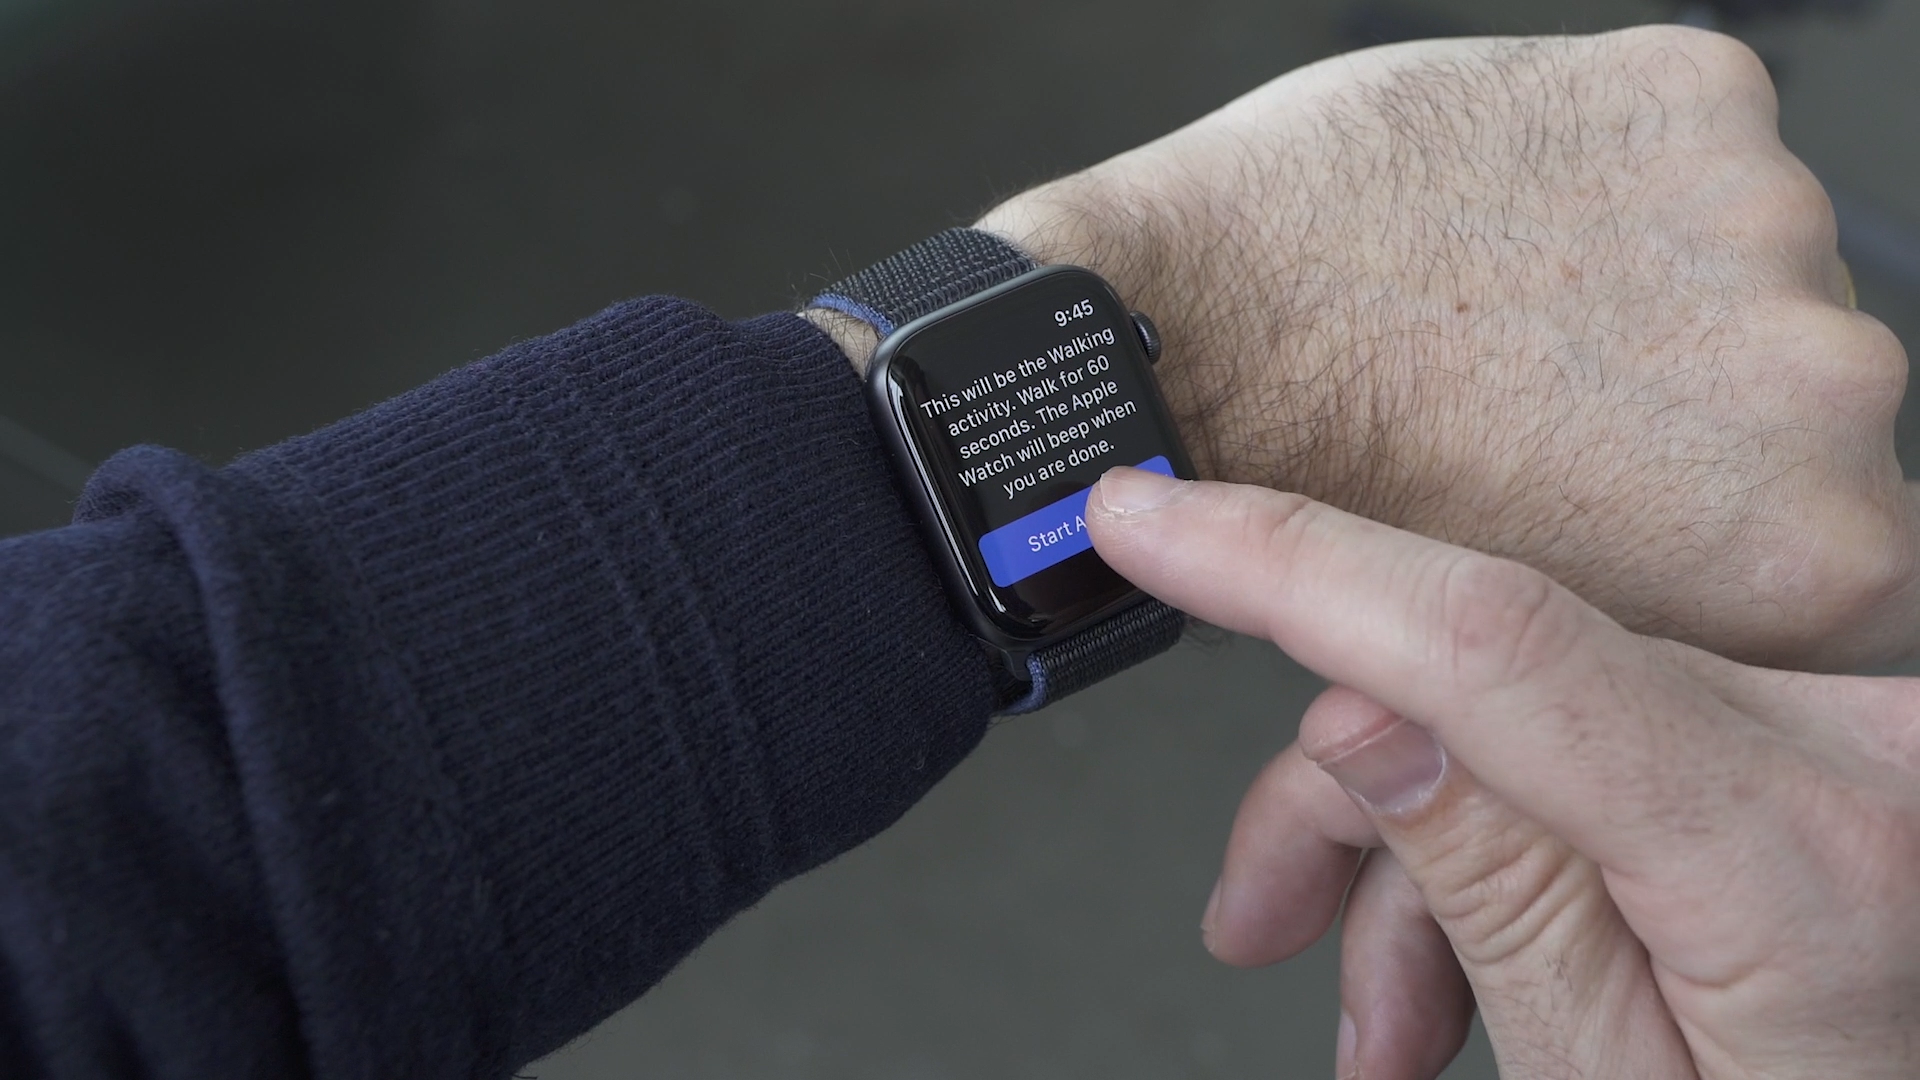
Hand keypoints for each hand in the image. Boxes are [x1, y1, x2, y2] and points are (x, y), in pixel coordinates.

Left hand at [978, 27, 1917, 668]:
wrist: (1182, 346)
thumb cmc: (1322, 503)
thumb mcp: (1530, 633)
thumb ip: (1665, 604)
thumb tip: (1687, 599)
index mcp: (1822, 562)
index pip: (1847, 541)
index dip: (1727, 521)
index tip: (1643, 504)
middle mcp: (1831, 391)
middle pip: (1798, 390)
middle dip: (1685, 395)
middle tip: (1540, 401)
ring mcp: (1766, 224)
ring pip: (1735, 252)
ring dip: (1640, 269)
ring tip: (1490, 304)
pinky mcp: (1690, 97)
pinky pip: (1668, 130)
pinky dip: (1588, 161)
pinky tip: (1483, 212)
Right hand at [1086, 466, 1919, 1079]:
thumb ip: (1490, 896)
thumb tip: (1356, 722)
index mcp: (1807, 854)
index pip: (1494, 640)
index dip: (1289, 562)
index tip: (1151, 522)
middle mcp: (1855, 746)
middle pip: (1487, 681)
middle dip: (1344, 800)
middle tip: (1262, 918)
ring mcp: (1846, 724)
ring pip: (1526, 701)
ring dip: (1422, 838)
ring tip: (1396, 1012)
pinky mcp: (1826, 726)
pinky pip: (1605, 715)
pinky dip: (1516, 819)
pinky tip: (1481, 953)